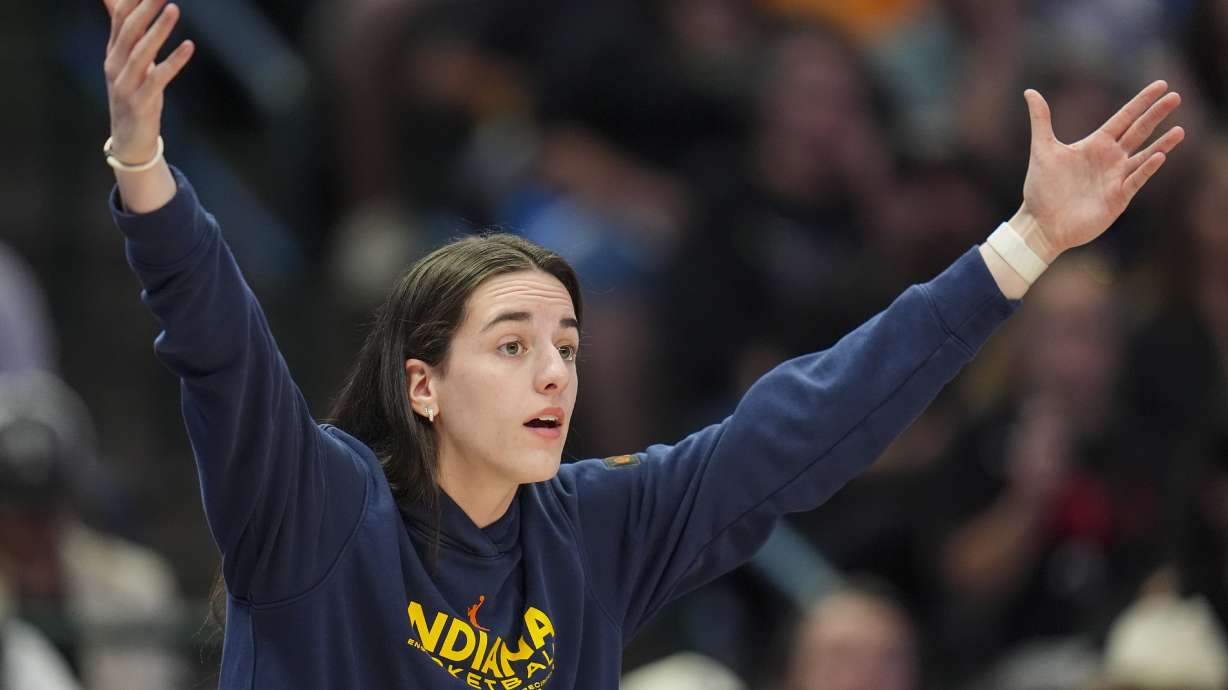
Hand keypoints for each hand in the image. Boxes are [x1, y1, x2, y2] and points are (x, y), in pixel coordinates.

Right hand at [102, 0, 193, 162]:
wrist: (128, 140)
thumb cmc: (133, 94)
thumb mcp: (128, 63)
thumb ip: (126, 33)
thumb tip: (115, 0)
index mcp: (113, 53)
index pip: (119, 19)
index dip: (131, 1)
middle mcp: (115, 65)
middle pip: (129, 31)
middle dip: (145, 8)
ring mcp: (126, 85)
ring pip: (141, 52)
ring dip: (158, 30)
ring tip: (174, 8)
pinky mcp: (141, 102)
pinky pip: (158, 78)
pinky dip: (174, 61)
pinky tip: (189, 46)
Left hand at [1015, 80, 1184, 260]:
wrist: (1040, 223)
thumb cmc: (1041, 188)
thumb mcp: (1042, 149)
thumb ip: (1041, 119)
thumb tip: (1030, 91)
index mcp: (1096, 144)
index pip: (1125, 118)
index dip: (1142, 102)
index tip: (1161, 85)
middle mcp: (1110, 159)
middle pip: (1139, 131)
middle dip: (1156, 114)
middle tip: (1176, 96)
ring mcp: (1116, 178)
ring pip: (1144, 156)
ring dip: (1162, 144)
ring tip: (1180, 130)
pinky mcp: (1117, 198)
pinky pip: (1135, 181)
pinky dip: (1146, 169)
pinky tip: (1158, 156)